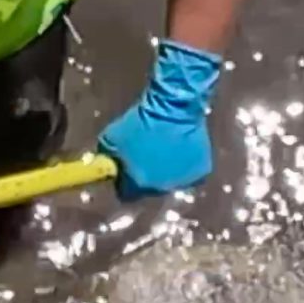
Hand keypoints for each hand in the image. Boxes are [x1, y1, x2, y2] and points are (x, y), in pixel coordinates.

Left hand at [98, 39, 221, 199]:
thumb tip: (103, 167)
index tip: (123, 170)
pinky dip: (184, 164)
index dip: (122, 182)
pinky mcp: (200, 172)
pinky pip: (189, 173)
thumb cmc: (139, 122)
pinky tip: (180, 149)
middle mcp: (160, 188)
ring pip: (169, 181)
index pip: (125, 194)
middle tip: (144, 155)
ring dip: (165, 170)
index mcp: (138, 183)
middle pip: (148, 188)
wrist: (173, 108)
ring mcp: (182, 181)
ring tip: (163, 148)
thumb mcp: (110, 138)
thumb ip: (105, 158)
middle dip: (144, 174)